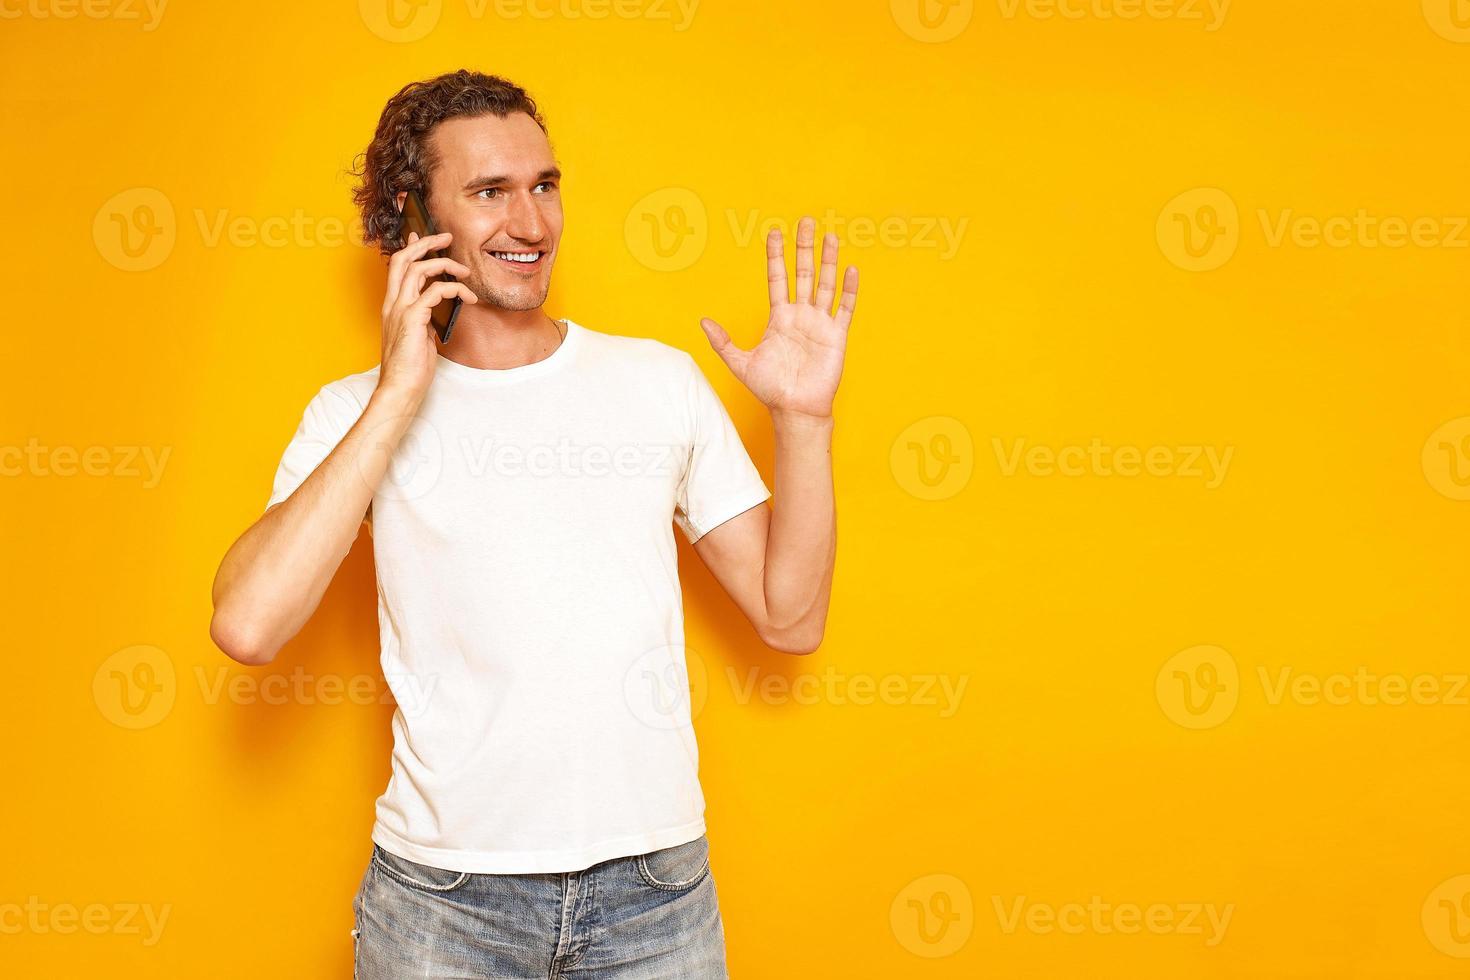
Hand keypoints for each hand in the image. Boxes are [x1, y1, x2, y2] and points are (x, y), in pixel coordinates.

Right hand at [378, 231, 476, 399]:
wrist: (400, 388)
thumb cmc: (410, 368)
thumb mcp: (418, 336)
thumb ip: (423, 319)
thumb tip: (435, 309)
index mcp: (392, 306)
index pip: (397, 267)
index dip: (409, 249)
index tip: (420, 236)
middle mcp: (393, 303)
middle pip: (404, 259)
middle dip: (425, 243)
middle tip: (447, 237)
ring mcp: (400, 310)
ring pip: (418, 270)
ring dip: (445, 264)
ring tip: (465, 271)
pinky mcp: (412, 319)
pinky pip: (435, 292)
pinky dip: (454, 289)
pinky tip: (467, 297)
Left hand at [699, 215, 858, 420]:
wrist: (795, 410)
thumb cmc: (770, 390)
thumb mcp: (740, 363)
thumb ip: (723, 342)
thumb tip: (703, 322)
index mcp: (779, 318)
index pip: (777, 278)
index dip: (775, 256)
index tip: (774, 232)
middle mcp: (800, 315)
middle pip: (803, 273)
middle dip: (804, 248)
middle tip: (805, 222)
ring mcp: (820, 323)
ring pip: (825, 284)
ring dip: (828, 261)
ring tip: (830, 236)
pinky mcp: (836, 335)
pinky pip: (844, 308)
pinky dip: (849, 290)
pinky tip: (851, 269)